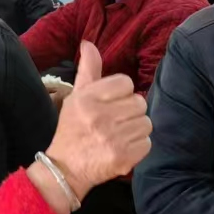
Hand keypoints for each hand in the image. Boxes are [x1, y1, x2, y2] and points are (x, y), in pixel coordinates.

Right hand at [45, 41, 151, 201]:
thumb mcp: (76, 97)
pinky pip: (147, 142)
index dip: (121, 93)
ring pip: (146, 122)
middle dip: (130, 111)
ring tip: (119, 134)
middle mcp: (100, 117)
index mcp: (88, 99)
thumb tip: (89, 44)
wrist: (66, 169)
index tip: (111, 104)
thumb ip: (88, 71)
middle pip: (139, 102)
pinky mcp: (124, 157)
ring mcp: (113, 138)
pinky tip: (123, 147)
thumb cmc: (73, 130)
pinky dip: (138, 146)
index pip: (126, 83)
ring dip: (136, 129)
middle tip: (115, 121)